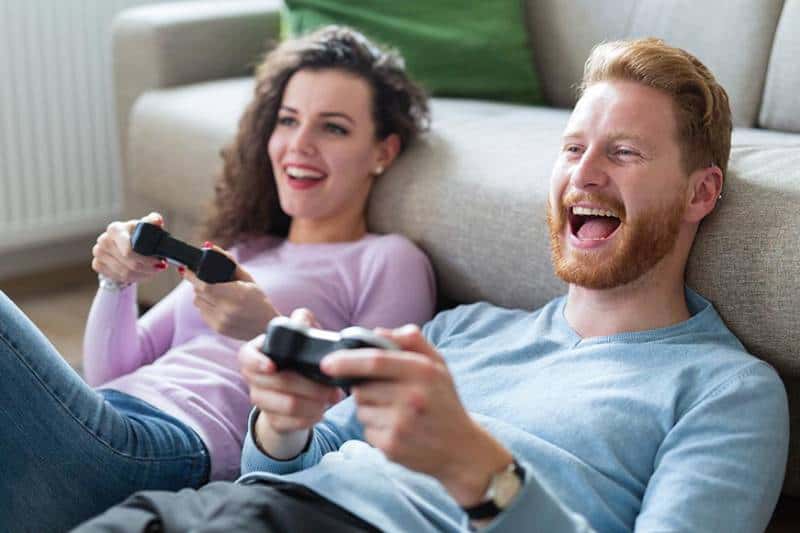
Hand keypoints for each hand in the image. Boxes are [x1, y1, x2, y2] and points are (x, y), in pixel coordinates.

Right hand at [91, 212, 167, 283]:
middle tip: (160, 266)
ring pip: (125, 272)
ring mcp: (99, 253)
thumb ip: (154, 221)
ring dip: (143, 273)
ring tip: (154, 270)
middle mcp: (104, 240)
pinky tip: (143, 273)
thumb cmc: (137, 234)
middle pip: (129, 262)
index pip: (128, 249)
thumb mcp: (146, 226)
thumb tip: (157, 221)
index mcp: (115, 229)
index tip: (159, 261)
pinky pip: (119, 277)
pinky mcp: (97, 264)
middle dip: (148, 266)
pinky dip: (134, 278)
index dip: (144, 258)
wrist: (122, 243)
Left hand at [183, 245, 279, 339]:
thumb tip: (211, 247)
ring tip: (217, 294)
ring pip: (198, 303)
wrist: (266, 326)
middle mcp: (226, 310)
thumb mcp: (248, 279)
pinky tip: (220, 305)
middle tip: (205, 279)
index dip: (191, 276)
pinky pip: (202, 313)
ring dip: (202, 295)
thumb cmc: (259, 300)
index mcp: (235, 296)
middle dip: (198, 284)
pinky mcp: (217, 329)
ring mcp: (220, 321)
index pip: (204, 285)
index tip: (185, 269)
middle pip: (198, 293)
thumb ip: (229, 262)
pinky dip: (207, 306)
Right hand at [238, 309, 343, 458]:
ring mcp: (261, 401)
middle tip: (333, 387)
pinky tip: (322, 411)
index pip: (246, 357)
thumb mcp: (301, 339)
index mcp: (257, 354)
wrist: (294, 393)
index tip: (272, 366)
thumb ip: (302, 324)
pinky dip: (312, 417)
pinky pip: (293, 423)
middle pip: (279, 382)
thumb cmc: (298, 360)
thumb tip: (303, 318)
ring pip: (289, 405)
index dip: (257, 362)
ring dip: (315, 403)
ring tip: (331, 398)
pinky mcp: (273, 421)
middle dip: (311, 385)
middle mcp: (254, 378)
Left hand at [320, 325, 513, 506]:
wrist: (460, 449)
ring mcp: (401, 425)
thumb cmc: (444, 401)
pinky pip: (366, 430)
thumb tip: (377, 331)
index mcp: (422, 372)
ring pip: (361, 410)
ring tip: (395, 412)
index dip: (346, 361)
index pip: (375, 362)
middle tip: (384, 393)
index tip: (327, 363)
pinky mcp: (392, 447)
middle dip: (363, 388)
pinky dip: (375, 428)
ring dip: (369, 408)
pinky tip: (396, 429)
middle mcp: (412, 398)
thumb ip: (411, 341)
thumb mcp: (438, 365)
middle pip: (362, 388)